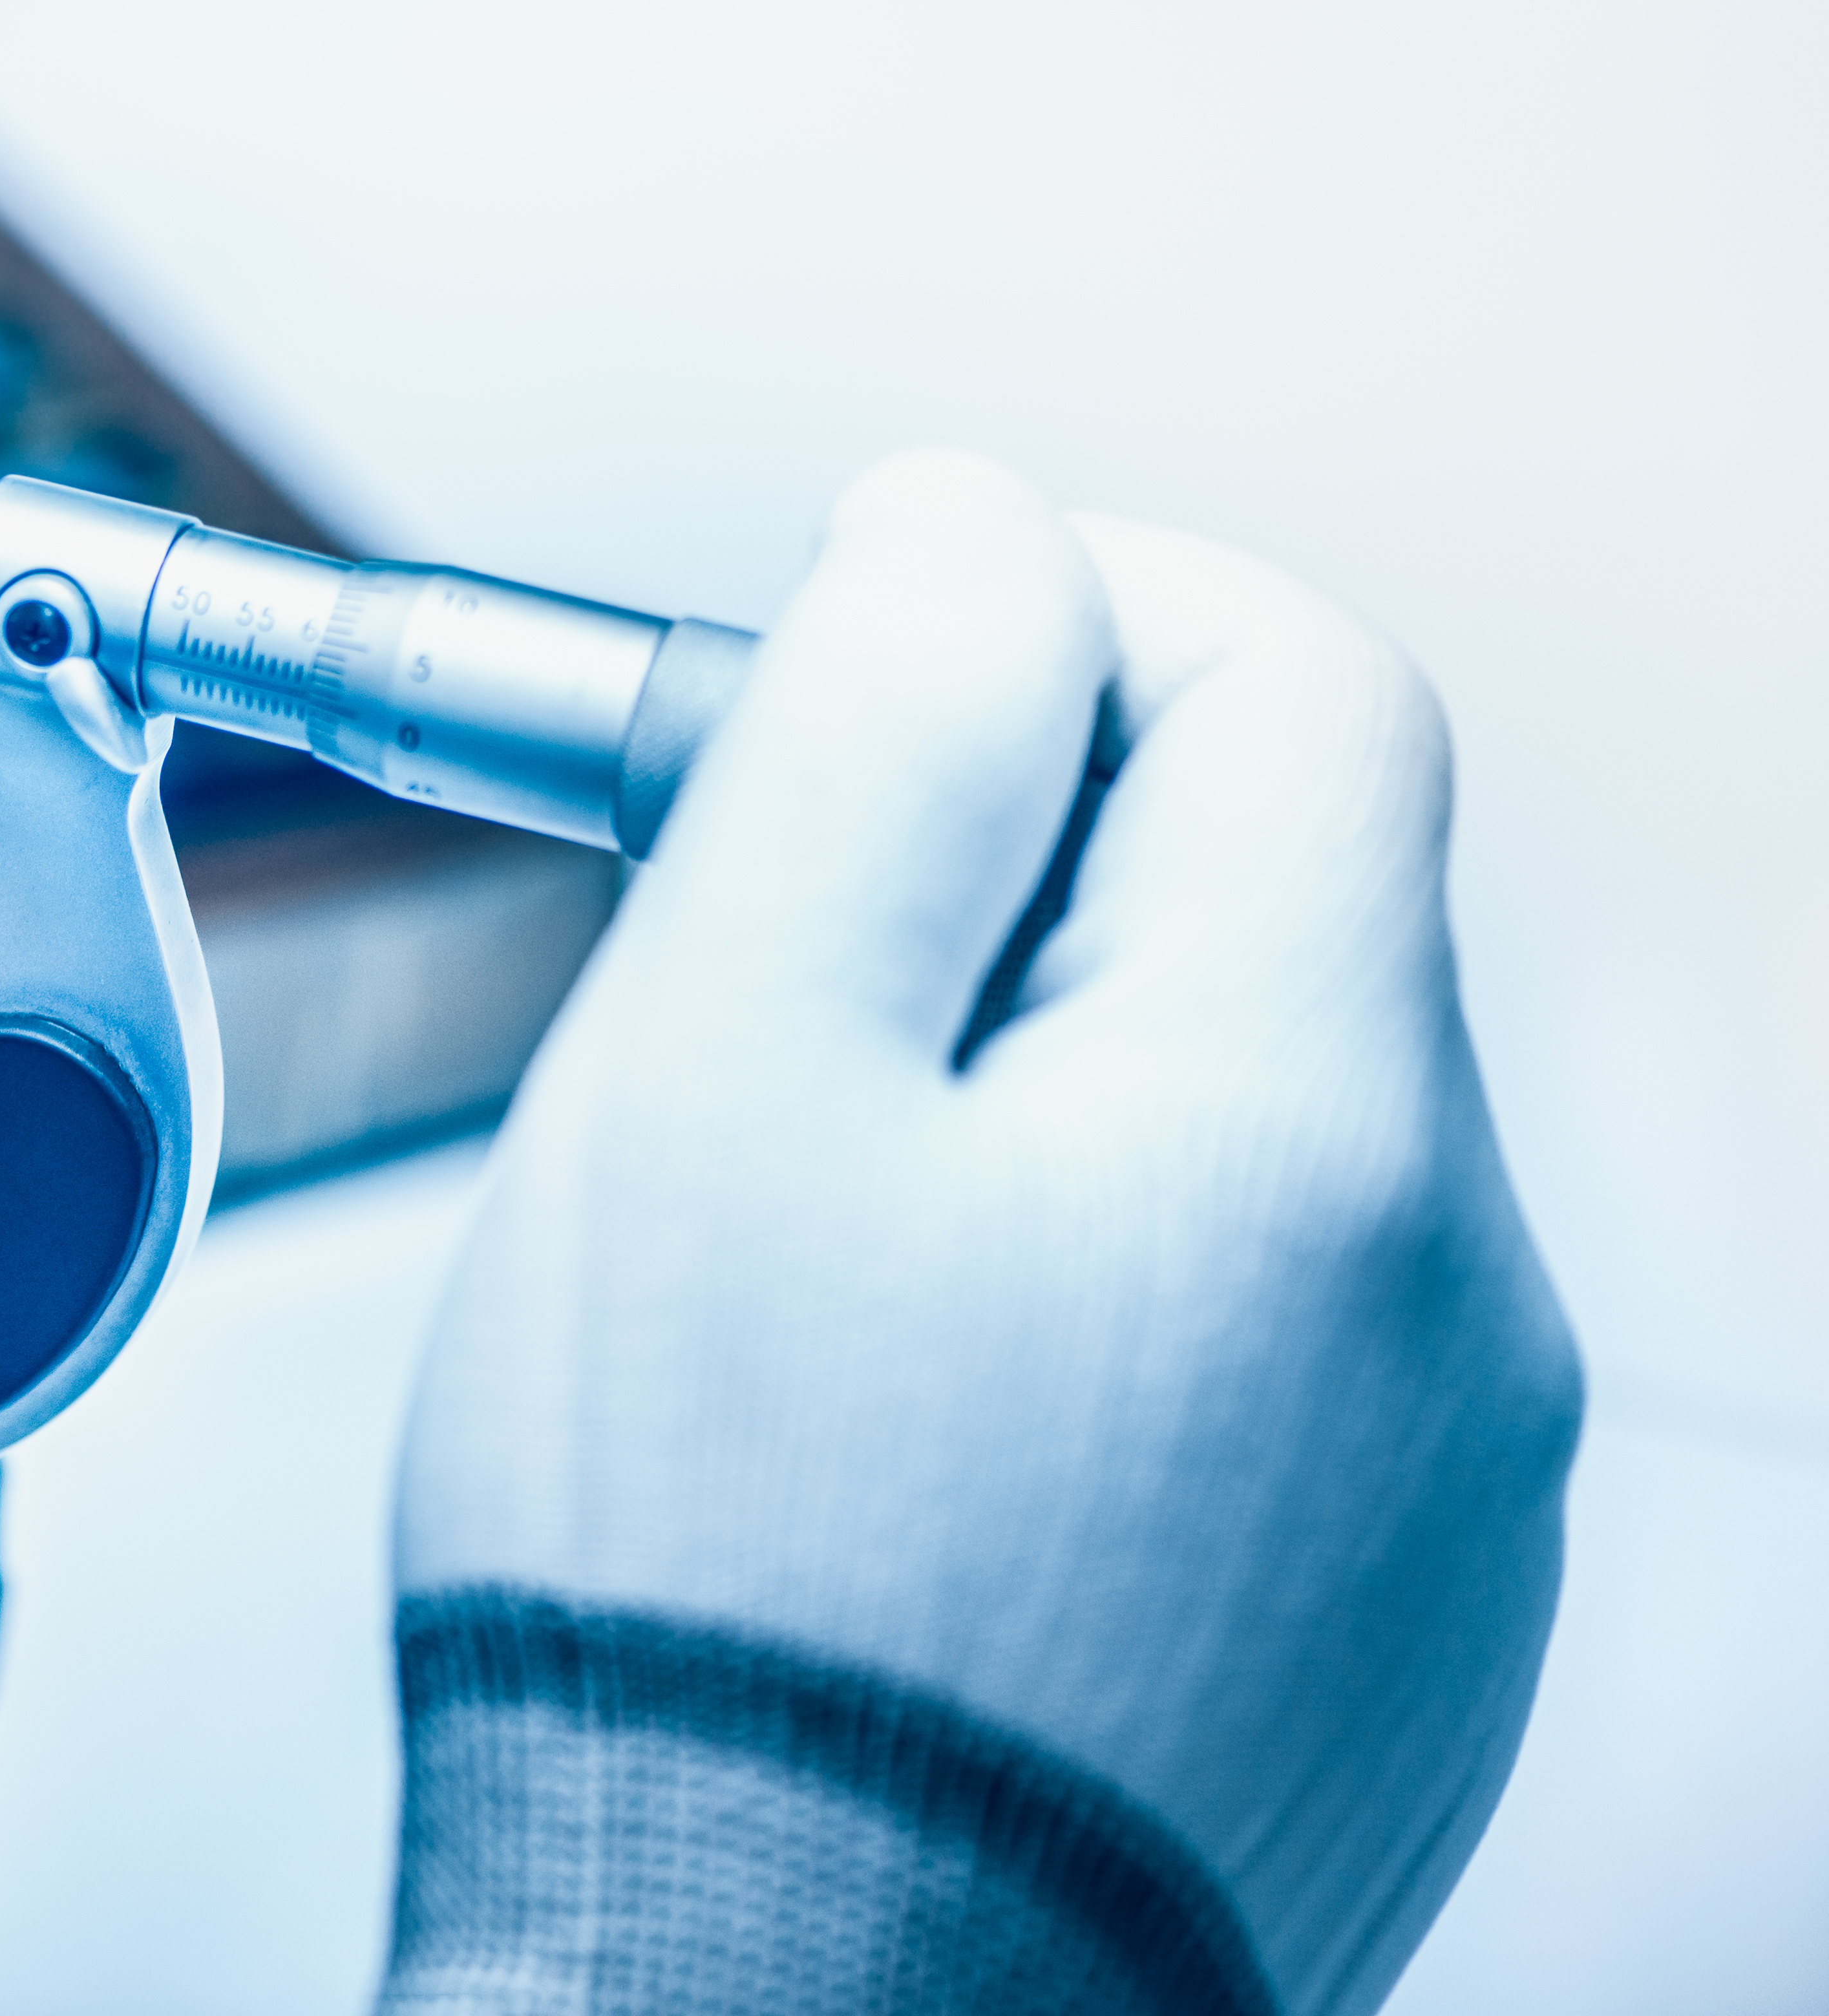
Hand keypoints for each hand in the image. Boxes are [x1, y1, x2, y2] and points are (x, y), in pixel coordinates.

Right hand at [390, 453, 1579, 2015]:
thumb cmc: (709, 1592)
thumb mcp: (721, 1071)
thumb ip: (872, 742)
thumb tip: (970, 533)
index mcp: (1316, 1123)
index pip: (1291, 679)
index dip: (1062, 609)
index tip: (859, 675)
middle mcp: (1460, 1303)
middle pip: (1268, 908)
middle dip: (1008, 873)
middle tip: (753, 982)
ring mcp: (1445, 1496)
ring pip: (1247, 1137)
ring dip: (1031, 1102)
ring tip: (795, 1250)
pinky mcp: (1380, 1636)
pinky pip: (1254, 1352)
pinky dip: (1084, 1308)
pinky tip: (898, 1433)